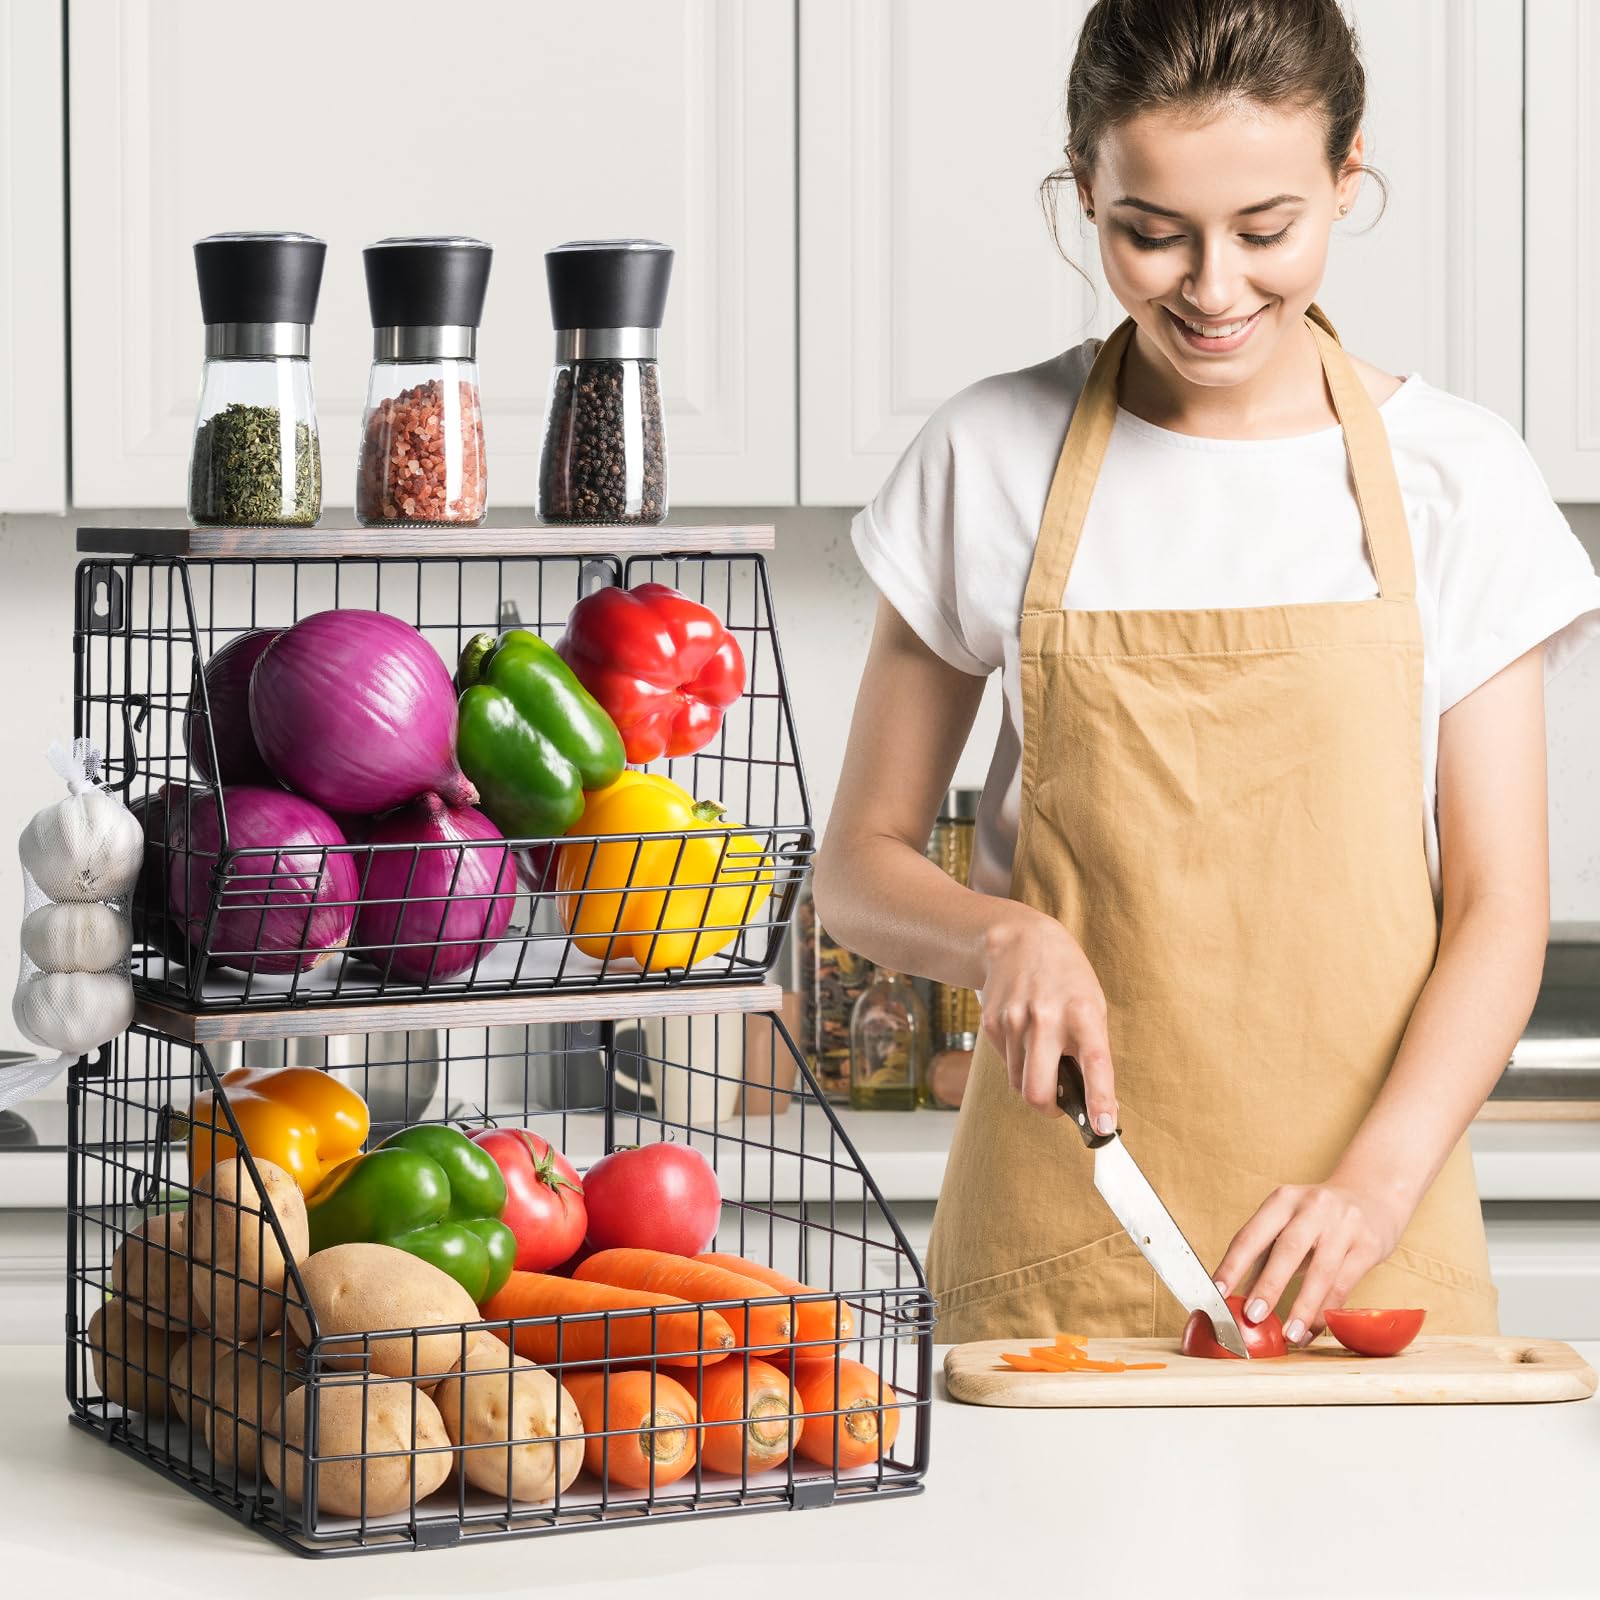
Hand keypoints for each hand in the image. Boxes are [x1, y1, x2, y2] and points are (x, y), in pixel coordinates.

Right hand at [978, 906, 1115, 1126]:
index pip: (1094, 1063)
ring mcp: (1013, 1021)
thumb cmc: (1065, 977)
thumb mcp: (1092, 1004)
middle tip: (1060, 1105)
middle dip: (1049, 1110)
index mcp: (1082, 1012)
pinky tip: (1024, 1036)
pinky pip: (1006, 1065)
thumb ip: (1091, 1050)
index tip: (1104, 1127)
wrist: (1018, 940)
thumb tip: (1095, 1105)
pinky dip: (1018, 1063)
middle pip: (1038, 1092)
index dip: (1099, 1100)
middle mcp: (1045, 1018)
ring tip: (1043, 1055)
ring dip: (1033, 1083)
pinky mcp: (991, 1024)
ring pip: (1019, 1084)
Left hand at [1212, 1177, 1413, 1346]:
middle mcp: (1312, 1207)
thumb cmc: (1318, 1218)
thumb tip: (1235, 1297)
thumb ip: (1263, 1256)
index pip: (1251, 1234)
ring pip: (1321, 1272)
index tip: (1217, 1292)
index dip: (1233, 1265)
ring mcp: (1343, 1224)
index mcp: (1282, 1200)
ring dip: (1302, 1307)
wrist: (1373, 1197)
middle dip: (1268, 1286)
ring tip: (1289, 1335)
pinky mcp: (1368, 1245)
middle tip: (1253, 1316)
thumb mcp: (1287, 1224)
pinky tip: (1311, 1330)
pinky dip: (1326, 1311)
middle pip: (1287, 1250)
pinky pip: (1344, 1284)